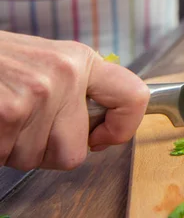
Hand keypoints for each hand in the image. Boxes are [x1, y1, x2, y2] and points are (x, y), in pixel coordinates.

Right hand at [0, 31, 148, 170]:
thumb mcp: (47, 64)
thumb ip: (78, 92)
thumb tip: (103, 131)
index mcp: (81, 60)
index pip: (134, 96)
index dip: (123, 128)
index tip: (103, 137)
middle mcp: (66, 74)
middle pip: (75, 151)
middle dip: (45, 149)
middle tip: (23, 123)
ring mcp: (38, 93)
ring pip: (37, 159)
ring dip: (15, 149)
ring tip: (4, 115)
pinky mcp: (10, 112)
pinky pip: (8, 157)